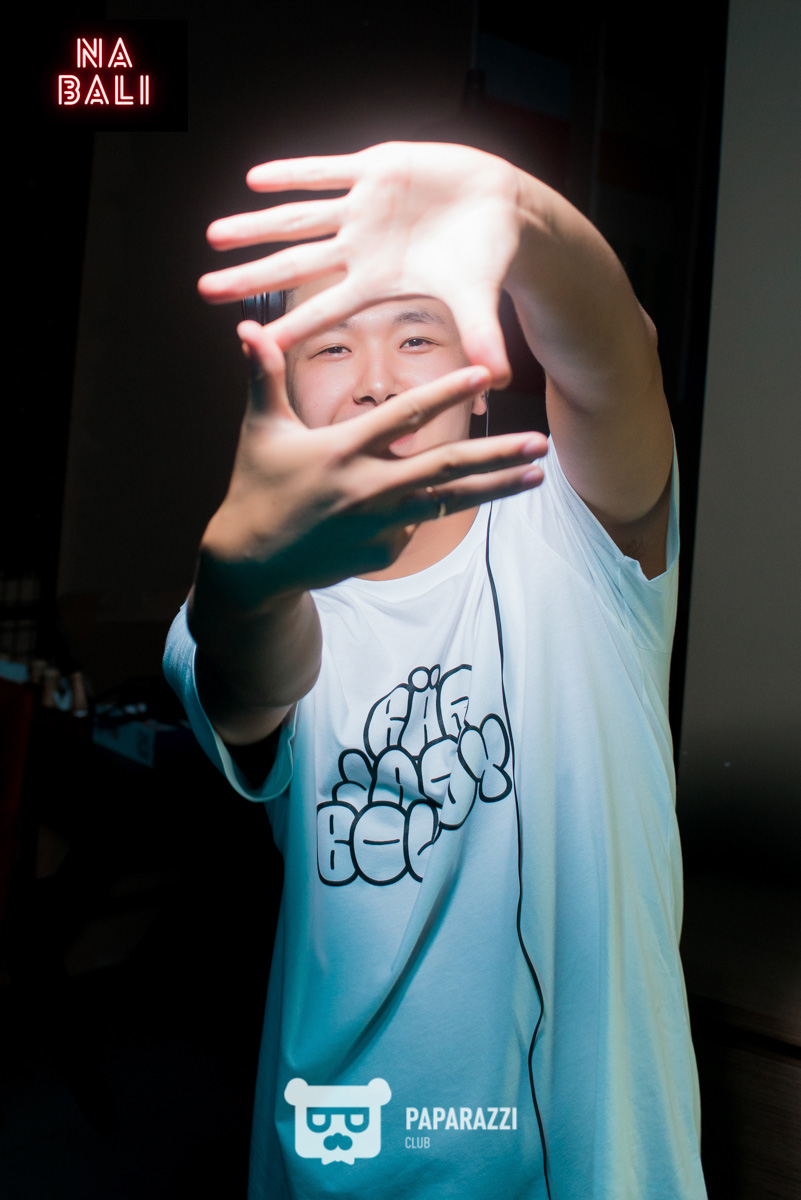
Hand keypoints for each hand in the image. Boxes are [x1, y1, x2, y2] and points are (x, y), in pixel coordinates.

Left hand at [197, 142, 522, 384]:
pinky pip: (326, 170)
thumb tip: (495, 380)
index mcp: (377, 282)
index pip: (325, 310)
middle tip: (207, 290)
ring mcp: (362, 208)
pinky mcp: (375, 168)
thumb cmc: (483, 256)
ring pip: (298, 217)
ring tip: (214, 236)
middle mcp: (359, 248)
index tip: (253, 340)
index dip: (290, 325)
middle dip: (251, 275)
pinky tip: (255, 180)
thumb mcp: (478, 300)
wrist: (499, 205)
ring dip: (256, 226)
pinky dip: (293, 173)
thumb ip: (480, 336)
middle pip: (294, 264)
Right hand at [199, 323, 545, 607]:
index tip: (485, 375)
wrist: (251, 562)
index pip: (404, 416)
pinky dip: (416, 510)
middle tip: (541, 443)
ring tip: (537, 475)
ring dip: (497, 489)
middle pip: (447, 468)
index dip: (446, 393)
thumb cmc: (257, 485)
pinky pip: (413, 524)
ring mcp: (379, 525)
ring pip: (449, 502)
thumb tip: (247, 324)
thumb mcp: (262, 429)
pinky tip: (395, 508)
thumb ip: (264, 375)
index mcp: (342, 450)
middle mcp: (369, 488)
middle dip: (499, 455)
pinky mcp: (383, 553)